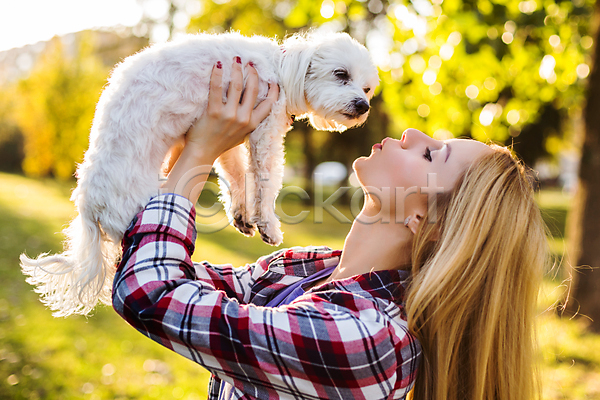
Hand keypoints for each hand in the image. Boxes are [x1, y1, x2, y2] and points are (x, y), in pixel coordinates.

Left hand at [161, 58, 277, 202]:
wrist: (202, 153)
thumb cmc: (220, 143)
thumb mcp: (241, 136)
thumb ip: (249, 123)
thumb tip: (255, 110)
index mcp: (252, 124)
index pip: (268, 105)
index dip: (273, 91)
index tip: (274, 80)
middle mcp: (243, 119)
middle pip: (252, 90)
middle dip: (253, 74)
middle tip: (250, 63)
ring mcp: (229, 115)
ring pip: (236, 86)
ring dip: (237, 70)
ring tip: (236, 60)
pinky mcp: (214, 112)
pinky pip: (216, 88)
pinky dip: (217, 74)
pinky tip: (217, 65)